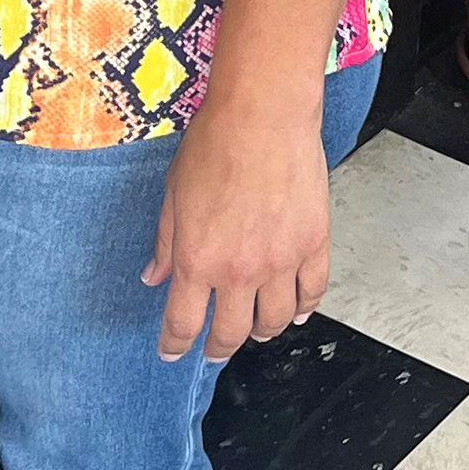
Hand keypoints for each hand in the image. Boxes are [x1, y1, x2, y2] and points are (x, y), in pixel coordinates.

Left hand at [144, 88, 334, 362]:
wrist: (263, 116)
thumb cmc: (215, 144)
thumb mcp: (173, 195)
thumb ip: (166, 242)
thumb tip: (155, 275)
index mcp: (198, 259)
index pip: (184, 322)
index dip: (175, 345)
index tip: (172, 353)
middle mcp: (240, 269)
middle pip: (232, 333)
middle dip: (218, 348)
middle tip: (214, 351)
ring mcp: (281, 261)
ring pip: (274, 321)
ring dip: (262, 333)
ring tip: (255, 332)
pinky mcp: (313, 245)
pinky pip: (312, 292)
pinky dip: (303, 308)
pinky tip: (295, 311)